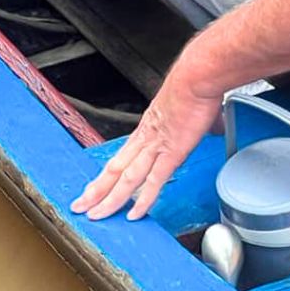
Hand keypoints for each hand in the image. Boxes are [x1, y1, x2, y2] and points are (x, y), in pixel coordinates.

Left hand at [72, 53, 221, 219]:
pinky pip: (155, 181)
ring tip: (96, 215)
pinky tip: (134, 214)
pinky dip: (143, 199)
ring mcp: (156, 146)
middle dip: (96, 190)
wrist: (197, 75)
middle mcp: (146, 138)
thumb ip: (194, 117)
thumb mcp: (186, 102)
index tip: (95, 186)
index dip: (106, 174)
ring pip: (127, 179)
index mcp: (148, 127)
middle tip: (80, 206)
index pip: (121, 157)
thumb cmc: (194, 82)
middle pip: (115, 169)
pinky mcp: (171, 152)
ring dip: (110, 199)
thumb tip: (209, 121)